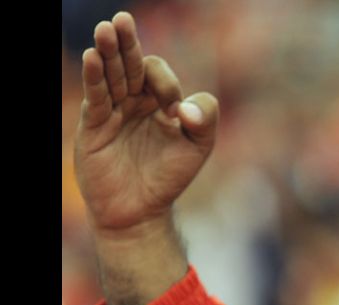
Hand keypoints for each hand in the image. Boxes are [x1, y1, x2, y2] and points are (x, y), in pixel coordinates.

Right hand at [74, 11, 218, 234]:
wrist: (141, 211)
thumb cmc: (170, 177)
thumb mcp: (199, 147)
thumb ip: (206, 120)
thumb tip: (187, 106)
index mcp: (160, 101)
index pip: (158, 73)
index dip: (166, 83)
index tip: (175, 112)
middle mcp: (134, 100)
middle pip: (129, 63)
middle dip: (127, 43)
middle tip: (122, 20)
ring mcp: (113, 112)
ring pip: (109, 75)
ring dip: (107, 53)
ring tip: (105, 30)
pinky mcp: (95, 126)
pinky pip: (96, 97)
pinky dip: (94, 77)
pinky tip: (92, 57)